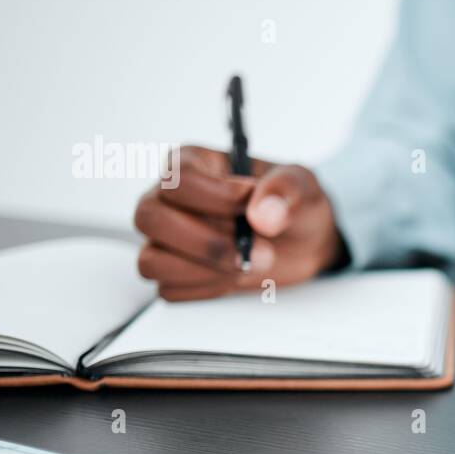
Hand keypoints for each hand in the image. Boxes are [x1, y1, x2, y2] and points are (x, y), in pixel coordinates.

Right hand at [134, 146, 345, 300]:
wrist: (302, 241)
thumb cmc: (291, 204)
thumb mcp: (300, 185)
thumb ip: (285, 189)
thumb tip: (262, 214)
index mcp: (192, 164)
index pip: (178, 179)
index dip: (215, 197)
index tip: (250, 207)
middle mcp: (168, 199)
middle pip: (151, 219)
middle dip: (207, 242)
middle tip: (256, 249)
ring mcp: (166, 239)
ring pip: (152, 261)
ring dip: (204, 270)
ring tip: (247, 264)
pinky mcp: (173, 273)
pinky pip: (170, 290)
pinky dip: (206, 289)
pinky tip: (234, 276)